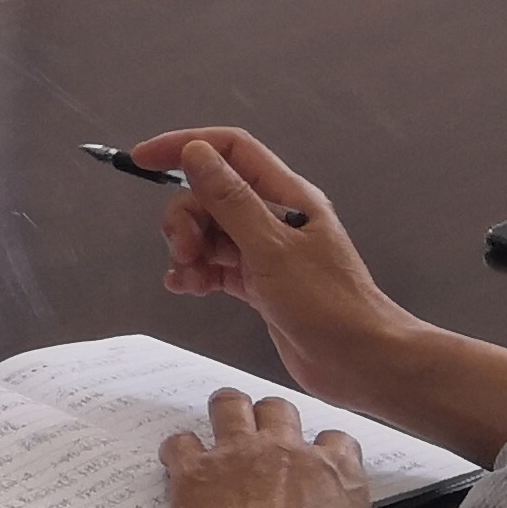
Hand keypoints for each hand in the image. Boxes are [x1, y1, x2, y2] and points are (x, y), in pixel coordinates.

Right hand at [130, 127, 414, 410]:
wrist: (361, 362)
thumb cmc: (330, 306)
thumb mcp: (271, 248)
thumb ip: (231, 199)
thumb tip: (196, 153)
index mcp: (287, 196)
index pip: (229, 150)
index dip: (185, 145)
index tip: (145, 159)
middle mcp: (276, 217)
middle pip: (211, 194)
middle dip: (185, 217)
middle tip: (183, 249)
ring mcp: (267, 251)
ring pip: (210, 231)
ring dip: (189, 248)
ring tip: (188, 274)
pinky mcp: (260, 282)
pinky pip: (216, 264)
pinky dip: (197, 272)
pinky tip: (188, 287)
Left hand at [159, 387, 376, 507]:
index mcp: (334, 472)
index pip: (336, 440)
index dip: (323, 449)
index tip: (313, 462)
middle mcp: (287, 451)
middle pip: (279, 410)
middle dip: (271, 421)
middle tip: (262, 443)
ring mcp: (239, 454)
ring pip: (230, 404)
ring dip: (226, 413)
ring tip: (221, 429)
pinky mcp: (196, 469)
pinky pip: (180, 442)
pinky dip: (178, 452)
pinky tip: (179, 466)